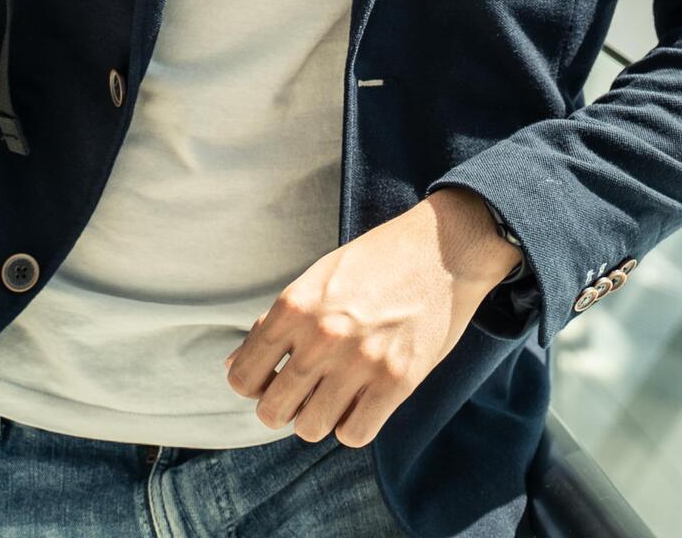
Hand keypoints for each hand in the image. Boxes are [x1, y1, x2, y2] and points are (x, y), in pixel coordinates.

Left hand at [225, 186, 520, 447]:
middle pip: (273, 410)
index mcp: (296, 305)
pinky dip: (353, 426)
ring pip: (310, 428)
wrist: (446, 248)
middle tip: (302, 394)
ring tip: (335, 397)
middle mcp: (322, 336)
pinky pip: (354, 434)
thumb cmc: (379, 260)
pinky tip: (362, 403)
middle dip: (282, 409)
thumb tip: (235, 367)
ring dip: (318, 419)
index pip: (243, 376)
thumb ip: (276, 323)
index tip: (271, 381)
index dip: (252, 386)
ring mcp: (361, 360)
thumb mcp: (318, 277)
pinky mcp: (398, 380)